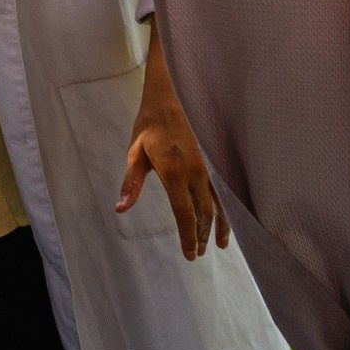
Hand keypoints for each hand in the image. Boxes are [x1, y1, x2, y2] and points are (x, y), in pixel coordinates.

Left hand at [117, 74, 226, 259]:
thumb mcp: (135, 152)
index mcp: (174, 171)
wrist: (173, 95)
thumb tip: (120, 209)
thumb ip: (131, 183)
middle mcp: (196, 171)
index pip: (185, 213)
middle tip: (196, 254)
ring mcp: (210, 166)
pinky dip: (228, 209)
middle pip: (203, 213)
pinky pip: (225, 191)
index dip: (188, 237)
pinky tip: (228, 220)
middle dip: (200, 236)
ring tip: (218, 245)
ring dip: (218, 227)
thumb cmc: (150, 124)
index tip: (189, 255)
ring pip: (219, 204)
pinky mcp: (216, 161)